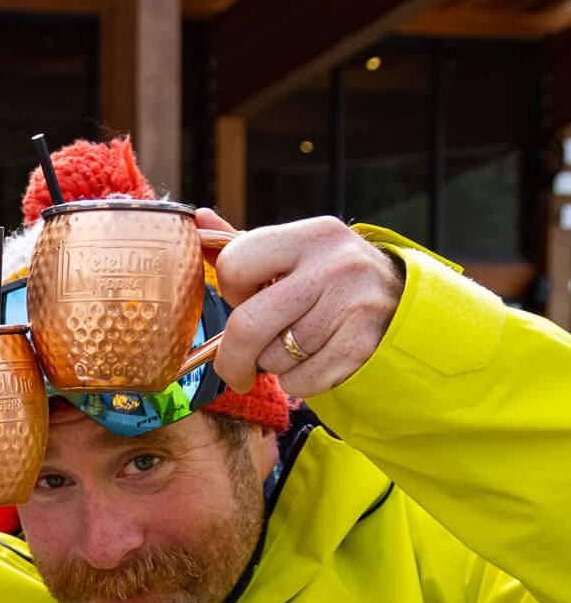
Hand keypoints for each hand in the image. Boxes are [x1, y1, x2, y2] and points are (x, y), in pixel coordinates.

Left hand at [196, 208, 405, 401]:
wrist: (403, 304)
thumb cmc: (329, 280)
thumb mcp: (294, 254)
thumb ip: (244, 244)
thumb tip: (198, 220)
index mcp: (310, 235)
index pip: (234, 265)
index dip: (231, 291)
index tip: (244, 299)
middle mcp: (334, 264)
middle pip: (248, 325)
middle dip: (232, 358)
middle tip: (234, 369)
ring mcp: (353, 304)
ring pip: (275, 358)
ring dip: (274, 365)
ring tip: (297, 347)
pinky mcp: (363, 344)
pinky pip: (302, 380)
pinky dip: (299, 382)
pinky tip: (316, 361)